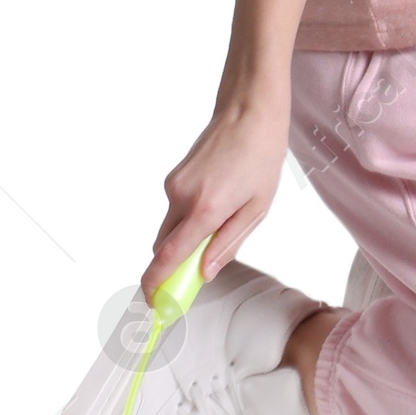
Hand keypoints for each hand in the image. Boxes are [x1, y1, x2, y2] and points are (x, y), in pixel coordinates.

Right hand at [141, 83, 291, 300]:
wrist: (248, 111)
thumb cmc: (261, 158)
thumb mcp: (257, 209)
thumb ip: (229, 244)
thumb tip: (205, 273)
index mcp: (206, 209)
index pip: (169, 257)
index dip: (157, 284)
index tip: (153, 303)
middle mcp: (182, 198)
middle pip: (163, 247)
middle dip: (172, 267)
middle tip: (195, 276)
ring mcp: (174, 186)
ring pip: (169, 229)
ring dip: (184, 241)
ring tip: (221, 226)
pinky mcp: (173, 178)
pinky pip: (174, 211)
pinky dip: (187, 220)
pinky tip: (216, 205)